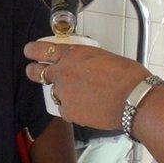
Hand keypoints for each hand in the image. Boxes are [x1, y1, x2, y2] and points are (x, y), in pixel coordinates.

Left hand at [24, 41, 148, 129]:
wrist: (134, 100)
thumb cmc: (126, 75)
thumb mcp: (102, 57)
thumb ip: (84, 60)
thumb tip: (81, 65)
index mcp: (71, 54)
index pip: (42, 50)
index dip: (32, 51)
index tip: (29, 51)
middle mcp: (62, 73)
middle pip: (36, 72)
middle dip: (33, 71)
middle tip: (35, 71)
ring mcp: (64, 94)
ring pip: (55, 93)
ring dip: (62, 92)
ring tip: (79, 95)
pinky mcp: (69, 112)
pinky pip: (65, 109)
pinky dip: (73, 108)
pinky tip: (87, 107)